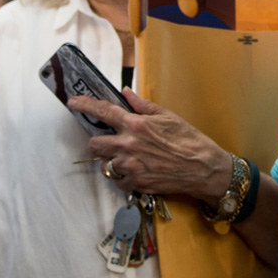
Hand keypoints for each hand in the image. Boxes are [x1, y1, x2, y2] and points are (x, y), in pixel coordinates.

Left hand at [68, 89, 233, 201]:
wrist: (203, 168)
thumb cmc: (189, 140)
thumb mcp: (168, 116)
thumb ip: (142, 105)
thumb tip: (126, 93)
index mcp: (136, 125)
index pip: (103, 112)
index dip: (85, 105)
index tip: (73, 102)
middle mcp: (128, 146)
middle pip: (95, 144)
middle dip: (100, 142)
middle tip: (114, 142)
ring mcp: (130, 167)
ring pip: (106, 164)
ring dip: (114, 161)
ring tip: (133, 158)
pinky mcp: (136, 184)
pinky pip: (119, 181)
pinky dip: (125, 177)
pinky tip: (139, 171)